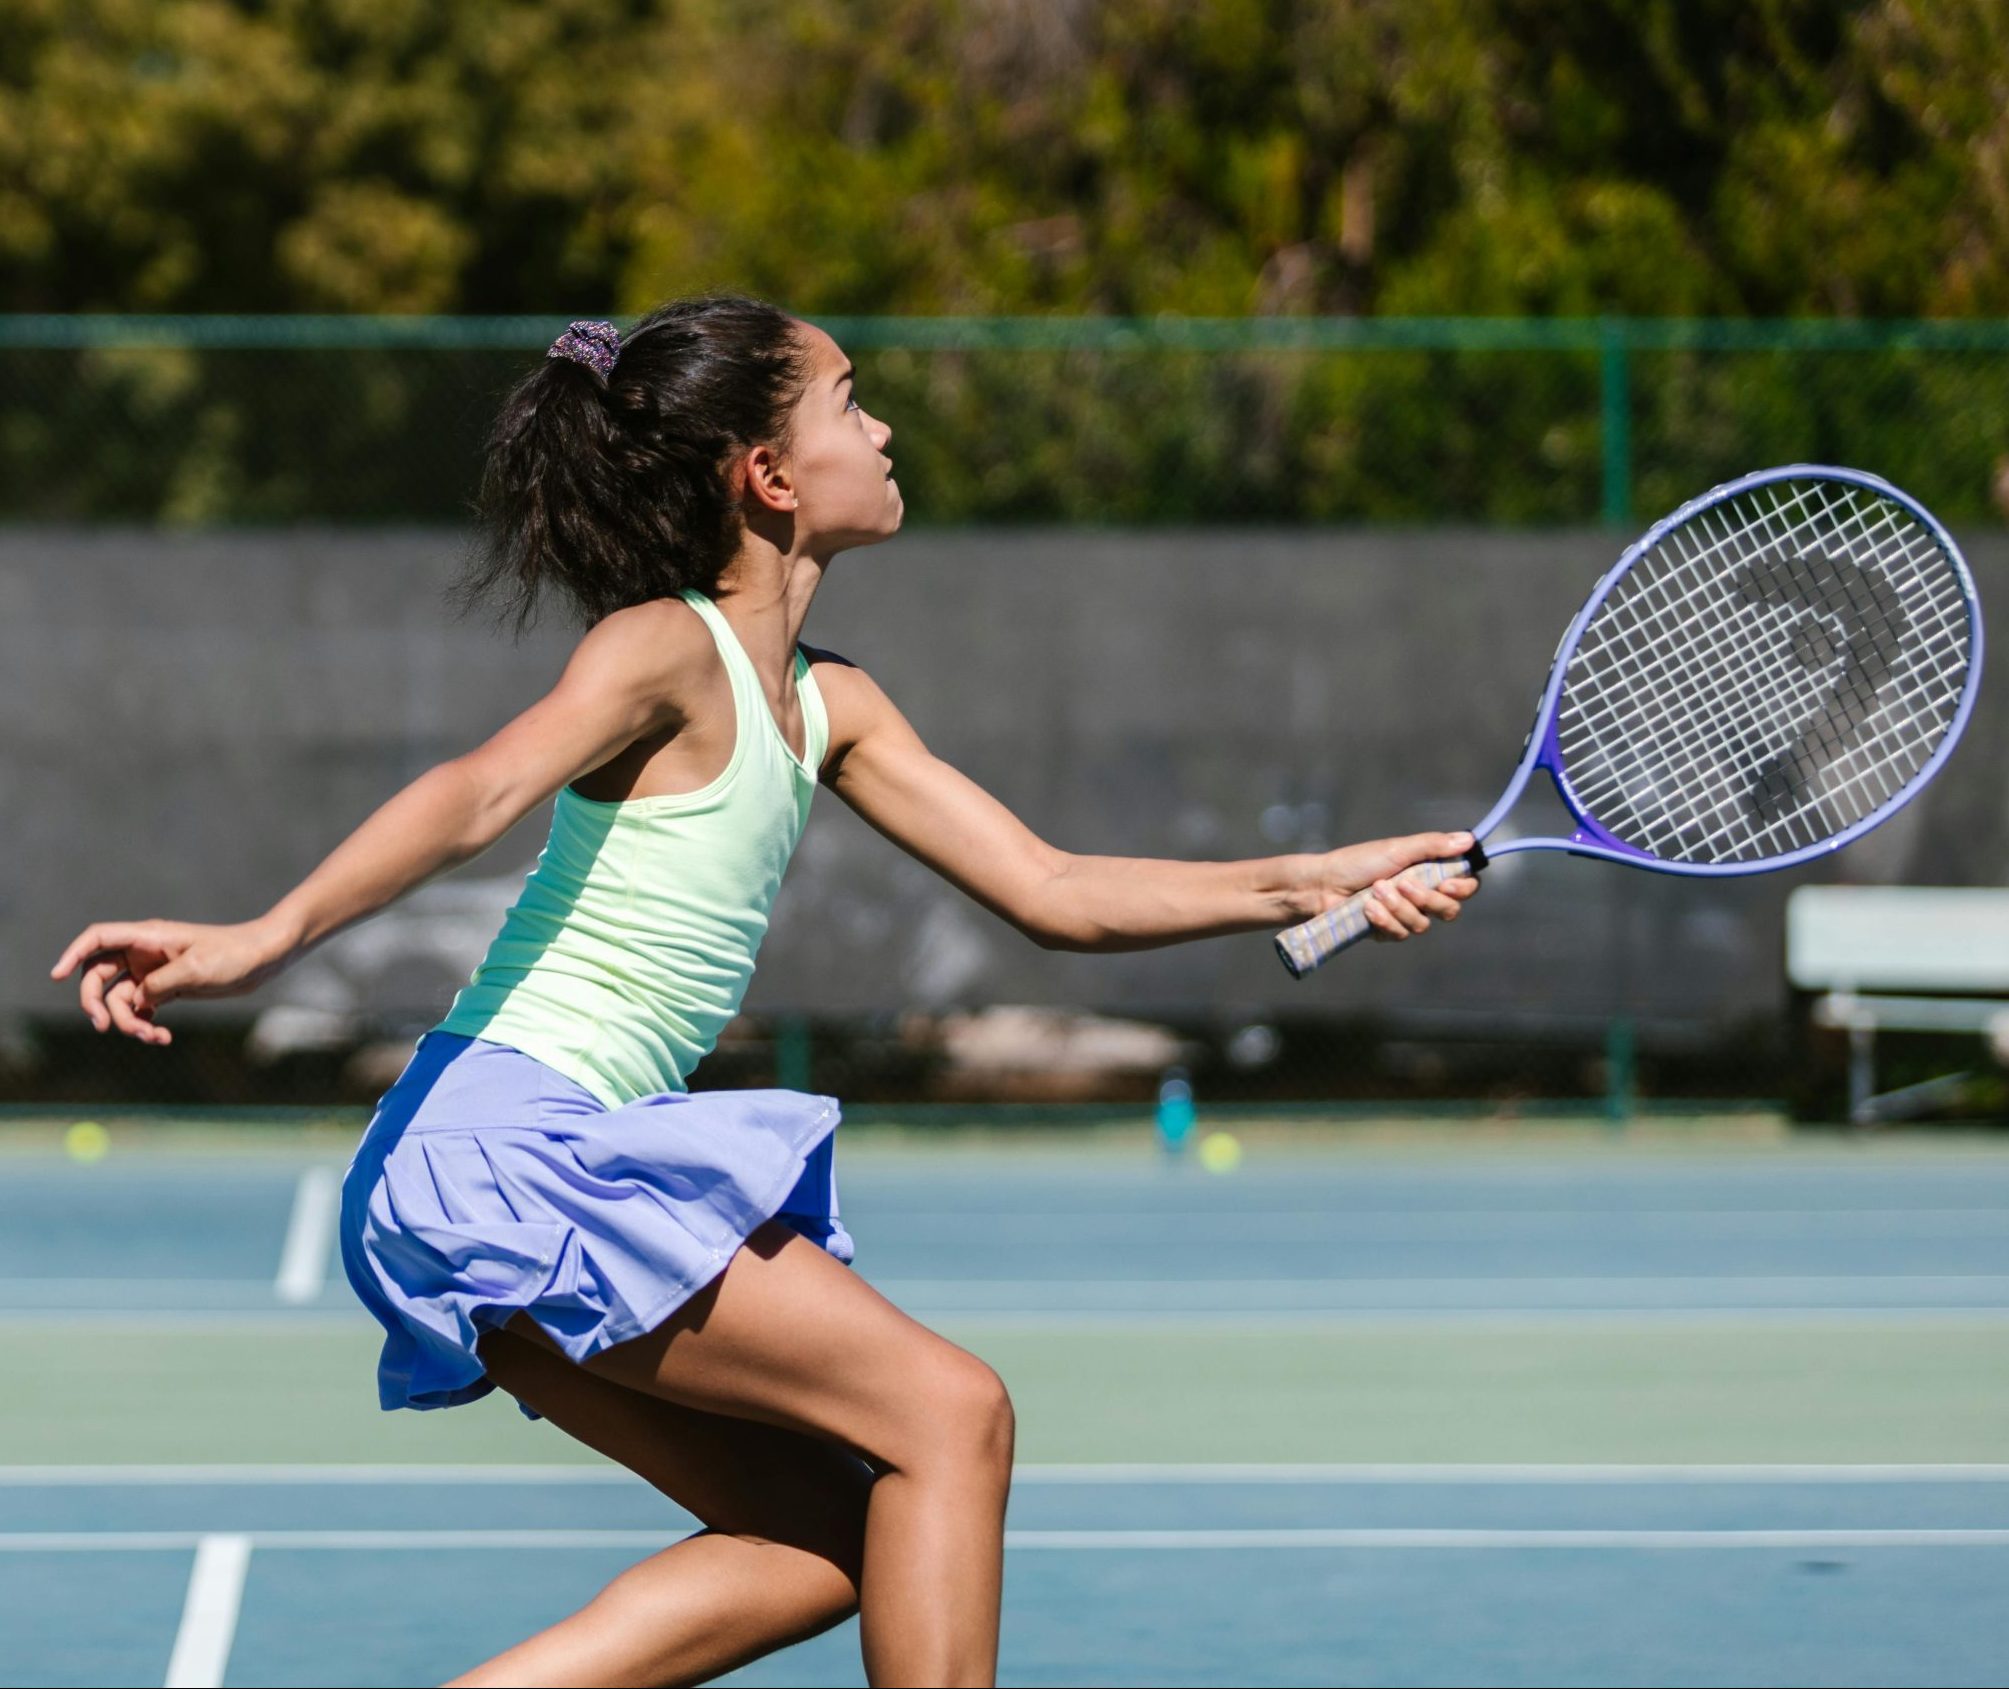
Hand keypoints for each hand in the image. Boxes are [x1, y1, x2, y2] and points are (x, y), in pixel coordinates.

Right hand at [49, 917, 296, 1045]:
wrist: (264, 959)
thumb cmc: (233, 954)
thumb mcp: (195, 969)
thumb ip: (160, 984)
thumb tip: (135, 1002)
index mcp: (148, 938)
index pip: (98, 939)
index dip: (73, 954)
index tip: (56, 975)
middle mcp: (144, 953)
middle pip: (99, 975)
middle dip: (96, 1002)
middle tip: (102, 1026)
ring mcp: (153, 972)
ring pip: (121, 999)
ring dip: (128, 1021)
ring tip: (152, 1036)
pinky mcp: (167, 989)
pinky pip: (141, 1009)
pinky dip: (145, 1024)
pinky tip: (162, 1037)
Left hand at [1312, 831, 1481, 942]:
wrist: (1324, 884)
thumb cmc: (1359, 862)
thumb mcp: (1398, 849)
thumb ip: (1433, 846)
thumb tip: (1470, 839)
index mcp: (1429, 872)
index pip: (1465, 885)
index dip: (1464, 888)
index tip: (1449, 884)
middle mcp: (1422, 895)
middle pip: (1450, 910)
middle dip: (1427, 899)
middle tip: (1403, 883)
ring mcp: (1406, 915)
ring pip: (1423, 924)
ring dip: (1399, 907)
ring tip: (1376, 890)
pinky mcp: (1389, 931)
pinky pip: (1401, 933)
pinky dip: (1384, 919)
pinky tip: (1368, 909)